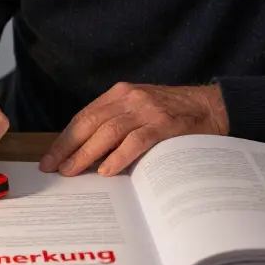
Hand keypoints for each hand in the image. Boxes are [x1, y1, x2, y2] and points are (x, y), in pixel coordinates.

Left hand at [40, 83, 228, 176]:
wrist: (214, 106)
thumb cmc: (175, 114)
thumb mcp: (141, 109)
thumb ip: (117, 124)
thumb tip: (87, 155)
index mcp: (121, 93)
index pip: (85, 117)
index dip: (65, 138)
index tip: (50, 158)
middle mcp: (130, 98)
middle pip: (90, 123)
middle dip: (68, 147)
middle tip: (54, 168)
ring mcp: (147, 110)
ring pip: (108, 132)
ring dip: (87, 153)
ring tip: (73, 171)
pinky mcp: (165, 124)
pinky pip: (136, 141)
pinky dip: (119, 156)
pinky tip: (106, 171)